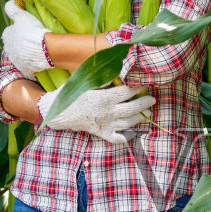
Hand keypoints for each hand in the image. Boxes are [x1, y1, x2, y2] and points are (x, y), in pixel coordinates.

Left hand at [1, 2, 50, 74]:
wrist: (45, 49)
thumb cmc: (32, 30)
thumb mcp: (21, 15)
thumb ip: (12, 9)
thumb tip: (9, 2)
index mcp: (6, 36)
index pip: (10, 31)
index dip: (19, 29)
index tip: (27, 28)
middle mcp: (8, 50)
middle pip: (14, 44)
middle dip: (21, 41)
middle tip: (33, 38)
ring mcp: (16, 61)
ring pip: (21, 55)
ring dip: (26, 52)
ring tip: (37, 47)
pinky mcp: (25, 69)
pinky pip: (27, 65)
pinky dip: (32, 62)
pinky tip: (38, 58)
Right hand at [37, 85, 155, 143]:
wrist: (58, 112)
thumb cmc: (71, 95)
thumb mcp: (85, 83)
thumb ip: (103, 79)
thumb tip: (118, 73)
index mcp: (103, 98)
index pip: (126, 92)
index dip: (137, 87)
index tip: (144, 84)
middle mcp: (107, 112)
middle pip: (132, 108)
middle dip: (145, 103)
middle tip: (152, 99)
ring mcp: (105, 125)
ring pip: (129, 123)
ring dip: (140, 118)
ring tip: (146, 113)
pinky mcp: (102, 134)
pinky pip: (117, 139)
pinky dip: (127, 137)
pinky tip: (132, 133)